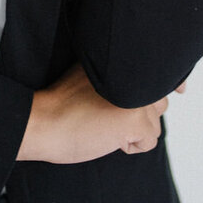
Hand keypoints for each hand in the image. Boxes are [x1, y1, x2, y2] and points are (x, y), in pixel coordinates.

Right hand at [16, 65, 169, 163]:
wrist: (44, 121)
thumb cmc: (63, 102)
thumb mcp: (93, 76)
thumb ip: (119, 76)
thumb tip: (147, 86)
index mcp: (120, 57)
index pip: (153, 76)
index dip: (144, 92)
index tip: (125, 100)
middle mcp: (134, 72)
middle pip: (158, 100)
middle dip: (138, 113)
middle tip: (107, 113)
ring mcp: (138, 96)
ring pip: (155, 122)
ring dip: (135, 130)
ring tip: (105, 123)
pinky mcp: (137, 120)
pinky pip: (149, 141)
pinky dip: (130, 146)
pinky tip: (107, 136)